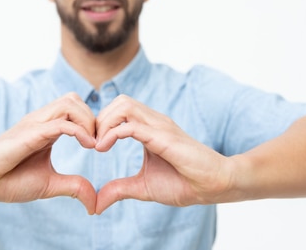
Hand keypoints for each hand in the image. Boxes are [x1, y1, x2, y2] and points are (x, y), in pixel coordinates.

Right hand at [0, 93, 97, 213]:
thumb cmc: (9, 179)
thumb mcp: (50, 184)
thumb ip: (74, 187)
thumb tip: (95, 203)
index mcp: (47, 128)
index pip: (76, 108)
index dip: (94, 122)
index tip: (102, 145)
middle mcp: (41, 120)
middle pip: (74, 99)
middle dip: (94, 117)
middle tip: (99, 143)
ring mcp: (35, 124)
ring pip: (69, 102)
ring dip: (88, 120)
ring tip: (93, 144)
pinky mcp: (29, 133)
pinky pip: (60, 123)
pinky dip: (79, 131)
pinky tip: (87, 146)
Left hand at [94, 95, 234, 213]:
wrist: (213, 186)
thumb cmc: (184, 183)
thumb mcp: (143, 186)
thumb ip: (119, 189)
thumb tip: (96, 204)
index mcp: (149, 128)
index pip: (119, 109)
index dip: (101, 123)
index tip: (92, 145)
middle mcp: (154, 121)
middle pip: (119, 101)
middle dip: (99, 119)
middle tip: (92, 143)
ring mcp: (160, 126)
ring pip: (124, 105)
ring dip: (104, 122)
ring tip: (98, 145)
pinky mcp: (163, 137)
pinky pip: (132, 125)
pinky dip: (112, 133)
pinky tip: (103, 148)